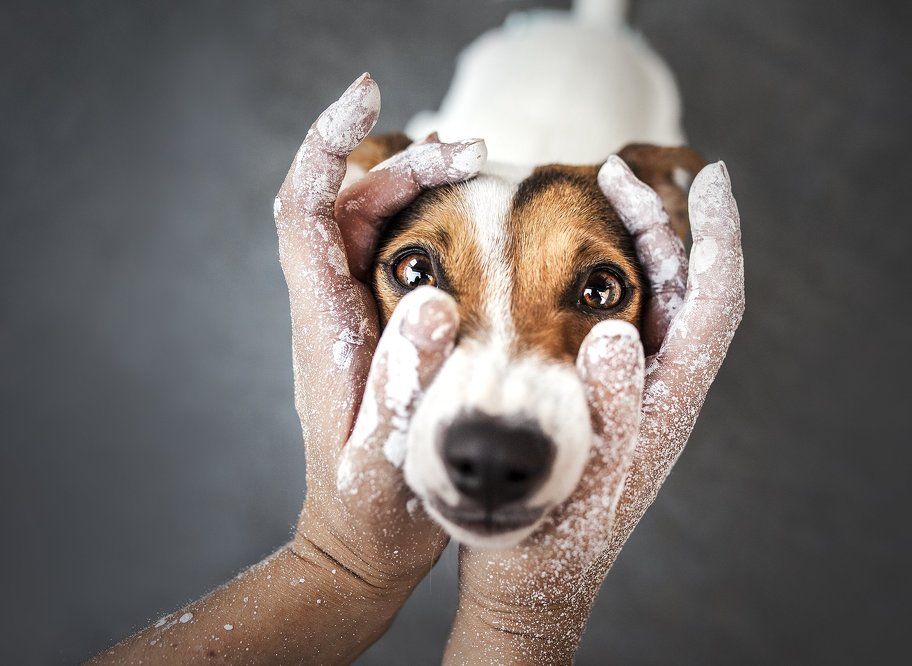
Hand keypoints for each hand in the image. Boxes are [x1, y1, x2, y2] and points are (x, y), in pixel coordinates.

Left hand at [272, 74, 485, 592]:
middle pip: (349, 203)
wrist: (361, 548)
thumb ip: (407, 381)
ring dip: (421, 189)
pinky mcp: (382, 336)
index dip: (327, 144)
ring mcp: (356, 321)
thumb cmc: (373, 509)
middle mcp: (332, 310)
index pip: (308, 207)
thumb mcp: (389, 454)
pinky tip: (476, 230)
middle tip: (473, 151)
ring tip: (479, 171)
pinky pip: (400, 261)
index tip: (366, 94)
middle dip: (402, 161)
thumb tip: (435, 301)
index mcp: (325, 325)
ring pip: (376, 227)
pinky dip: (434, 230)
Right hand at [445, 158, 744, 663]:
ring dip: (625, 246)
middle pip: (677, 285)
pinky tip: (559, 270)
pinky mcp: (593, 400)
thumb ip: (609, 408)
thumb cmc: (552, 537)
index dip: (718, 234)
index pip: (713, 299)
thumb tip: (613, 334)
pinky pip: (603, 321)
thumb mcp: (585, 475)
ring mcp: (627, 393)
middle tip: (613, 172)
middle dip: (656, 222)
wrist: (525, 582)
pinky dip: (588, 281)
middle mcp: (659, 388)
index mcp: (670, 401)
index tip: (710, 174)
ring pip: (642, 299)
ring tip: (593, 204)